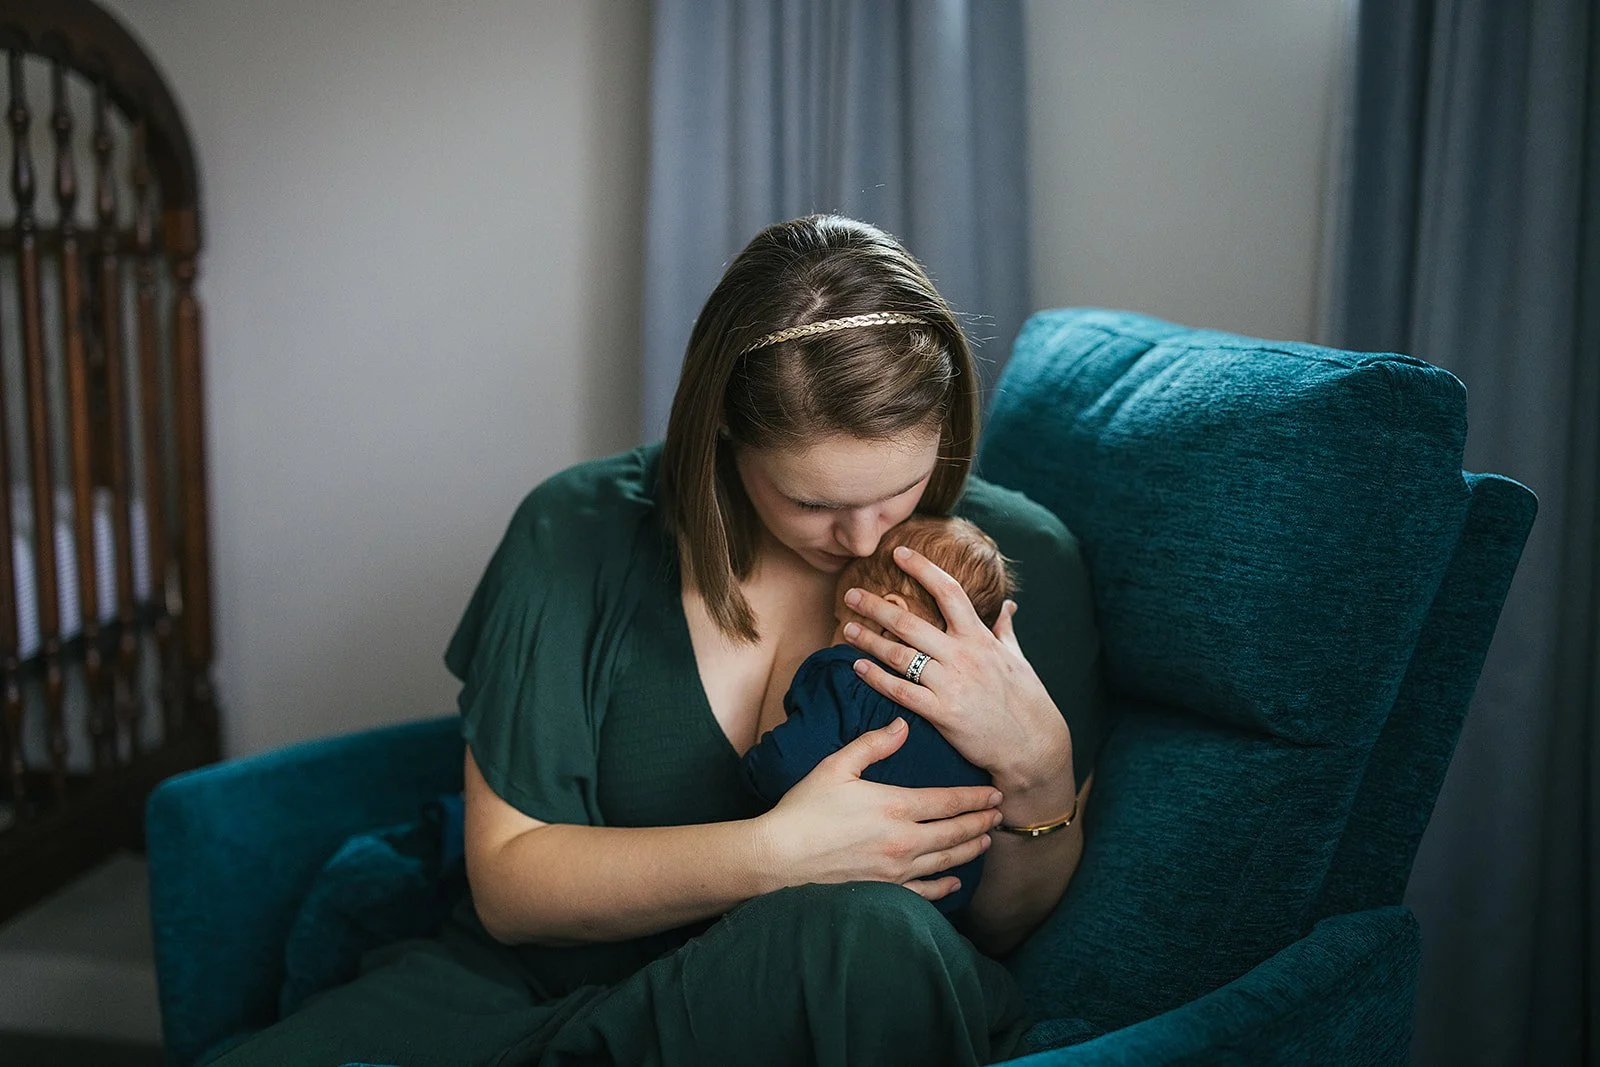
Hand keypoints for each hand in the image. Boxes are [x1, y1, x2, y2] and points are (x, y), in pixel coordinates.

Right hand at [756, 718, 1003, 902]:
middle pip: (955, 832)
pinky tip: (955, 881)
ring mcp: (895, 870)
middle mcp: (903, 840)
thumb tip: (903, 726)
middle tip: (999, 815)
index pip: (948, 801)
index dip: (975, 797)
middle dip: (980, 822)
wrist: (779, 857)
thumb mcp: (836, 766)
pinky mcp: (884, 890)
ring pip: (945, 860)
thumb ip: (873, 745)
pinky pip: (924, 891)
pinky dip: (944, 885)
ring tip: (986, 840)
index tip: (994, 793)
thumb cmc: (804, 809)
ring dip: (970, 849)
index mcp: (895, 806)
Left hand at [840, 545, 1074, 806]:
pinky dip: (876, 678)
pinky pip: (900, 691)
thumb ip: (1006, 629)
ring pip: (899, 655)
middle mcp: (962, 655)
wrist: (1032, 744)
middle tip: (850, 594)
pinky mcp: (941, 712)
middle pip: (910, 623)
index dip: (922, 568)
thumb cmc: (1026, 699)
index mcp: (980, 637)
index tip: (898, 552)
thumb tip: (1009, 604)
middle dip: (876, 606)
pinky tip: (858, 668)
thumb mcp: (1018, 658)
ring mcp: (951, 684)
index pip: (948, 591)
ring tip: (848, 629)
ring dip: (869, 641)